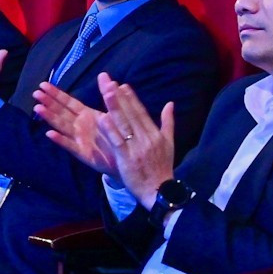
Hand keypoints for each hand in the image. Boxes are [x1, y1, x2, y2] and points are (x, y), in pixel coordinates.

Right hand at [35, 82, 115, 177]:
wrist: (126, 156)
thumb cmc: (118, 134)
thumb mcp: (115, 111)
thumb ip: (109, 95)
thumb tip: (106, 75)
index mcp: (86, 114)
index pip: (68, 102)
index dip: (55, 93)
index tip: (43, 85)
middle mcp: (79, 125)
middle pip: (61, 112)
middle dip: (48, 102)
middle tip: (35, 93)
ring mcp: (79, 139)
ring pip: (62, 126)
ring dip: (50, 117)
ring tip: (38, 108)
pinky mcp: (83, 153)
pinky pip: (70, 145)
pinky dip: (60, 140)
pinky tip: (50, 134)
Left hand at [96, 76, 176, 207]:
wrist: (160, 191)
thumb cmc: (162, 167)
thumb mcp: (169, 143)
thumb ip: (168, 122)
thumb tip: (170, 103)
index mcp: (155, 134)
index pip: (141, 112)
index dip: (131, 98)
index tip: (122, 85)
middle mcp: (146, 138)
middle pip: (131, 114)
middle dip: (120, 97)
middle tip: (109, 82)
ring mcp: (136, 148)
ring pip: (124, 124)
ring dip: (114, 107)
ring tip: (106, 92)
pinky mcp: (127, 159)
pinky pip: (117, 142)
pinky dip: (110, 130)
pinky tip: (101, 118)